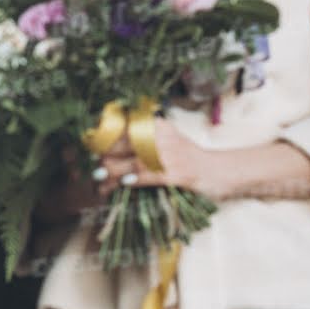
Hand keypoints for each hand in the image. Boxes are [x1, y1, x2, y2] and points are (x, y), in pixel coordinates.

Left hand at [95, 118, 225, 198]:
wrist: (222, 171)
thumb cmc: (190, 159)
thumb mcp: (168, 140)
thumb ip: (144, 139)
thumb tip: (110, 149)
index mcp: (158, 126)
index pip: (124, 125)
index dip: (103, 135)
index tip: (87, 143)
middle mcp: (163, 136)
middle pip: (124, 143)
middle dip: (104, 156)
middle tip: (92, 167)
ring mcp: (171, 155)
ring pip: (133, 161)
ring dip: (112, 172)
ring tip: (98, 179)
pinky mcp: (178, 174)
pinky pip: (149, 175)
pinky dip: (133, 178)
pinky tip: (120, 182)